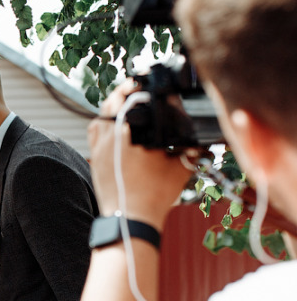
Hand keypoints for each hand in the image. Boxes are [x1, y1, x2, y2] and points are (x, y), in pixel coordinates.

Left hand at [89, 81, 194, 228]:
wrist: (130, 221)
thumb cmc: (153, 195)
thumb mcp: (179, 168)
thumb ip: (192, 151)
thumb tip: (205, 142)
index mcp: (127, 131)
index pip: (129, 97)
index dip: (135, 84)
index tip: (142, 79)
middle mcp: (108, 136)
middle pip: (110, 103)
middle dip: (121, 94)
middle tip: (133, 89)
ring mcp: (98, 149)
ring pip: (99, 119)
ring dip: (110, 110)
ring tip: (124, 107)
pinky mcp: (94, 162)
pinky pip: (94, 136)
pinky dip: (102, 127)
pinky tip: (115, 130)